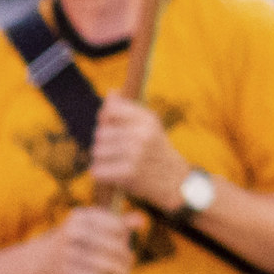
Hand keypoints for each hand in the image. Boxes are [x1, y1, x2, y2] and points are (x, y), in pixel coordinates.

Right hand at [32, 205, 136, 273]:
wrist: (35, 262)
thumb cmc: (71, 240)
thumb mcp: (89, 226)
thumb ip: (117, 222)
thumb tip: (142, 219)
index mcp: (81, 216)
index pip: (117, 227)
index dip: (126, 237)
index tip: (126, 244)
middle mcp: (74, 233)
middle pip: (115, 247)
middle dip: (127, 256)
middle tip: (130, 262)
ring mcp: (70, 254)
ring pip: (109, 265)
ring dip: (122, 273)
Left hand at [89, 94, 189, 209]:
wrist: (176, 181)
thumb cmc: (156, 151)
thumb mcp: (149, 125)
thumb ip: (127, 110)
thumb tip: (111, 92)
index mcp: (147, 118)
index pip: (110, 110)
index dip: (106, 120)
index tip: (113, 130)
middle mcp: (142, 132)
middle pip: (100, 133)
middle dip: (103, 143)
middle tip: (115, 152)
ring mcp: (136, 153)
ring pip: (97, 151)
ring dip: (101, 160)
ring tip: (114, 163)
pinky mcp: (129, 172)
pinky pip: (98, 170)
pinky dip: (101, 174)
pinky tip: (113, 175)